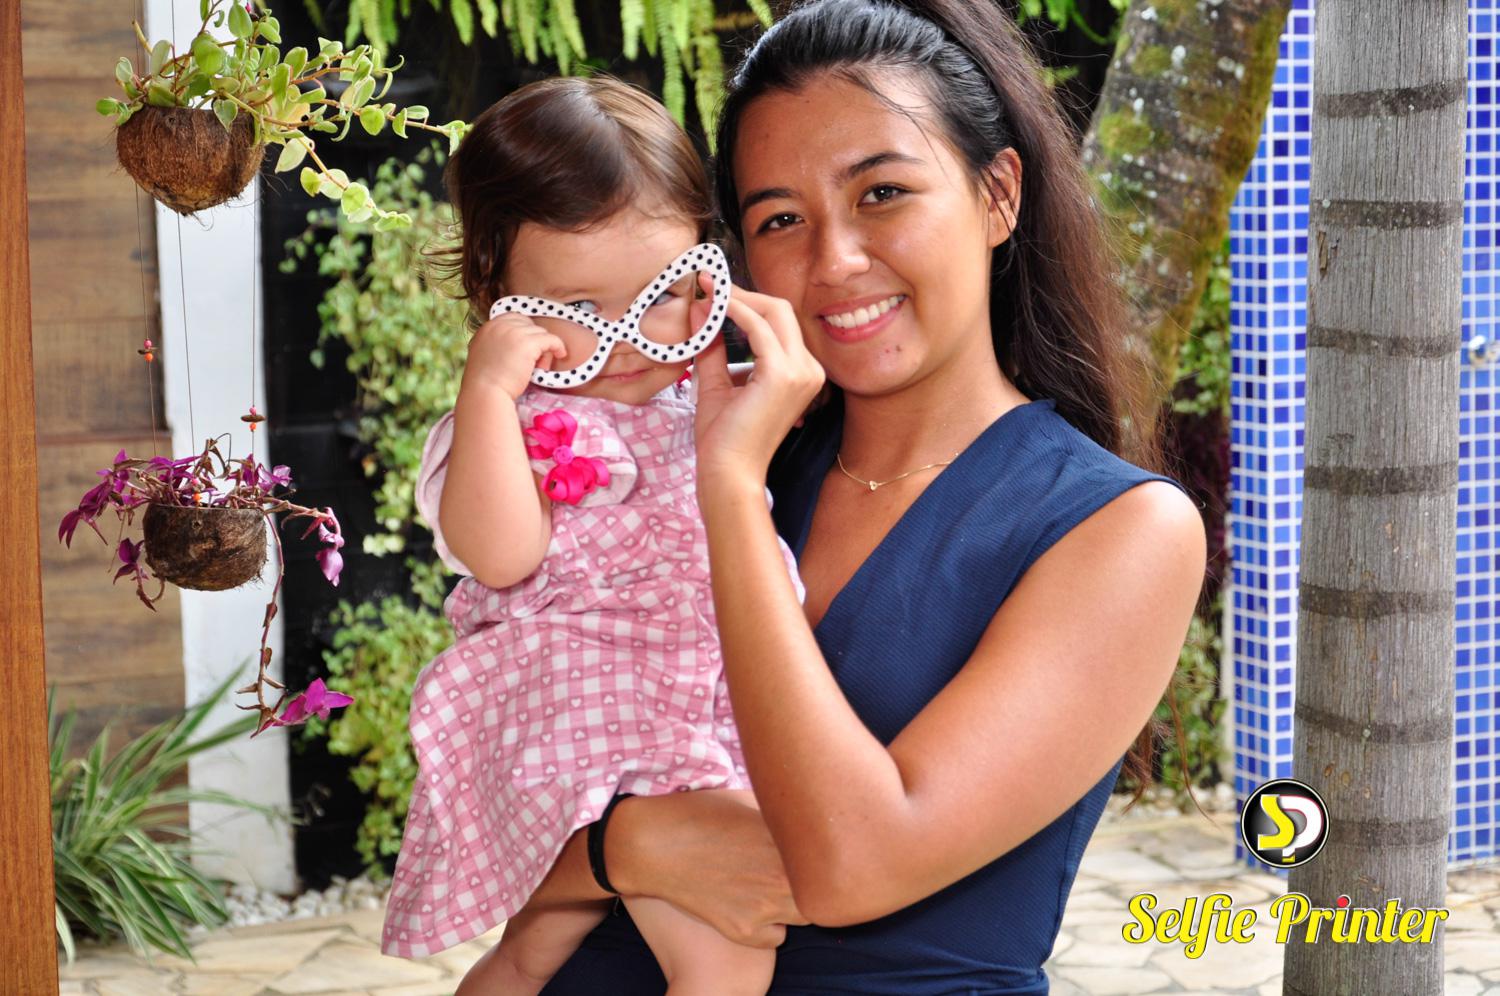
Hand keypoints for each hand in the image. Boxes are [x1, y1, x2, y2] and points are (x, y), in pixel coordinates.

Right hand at [462, 313, 567, 400]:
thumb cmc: (486, 383)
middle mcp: (500, 325)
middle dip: (534, 341)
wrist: (484, 393)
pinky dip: (557, 346)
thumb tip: (516, 344)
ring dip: (543, 349)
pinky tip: (560, 354)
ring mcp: (514, 332)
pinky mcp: (527, 343)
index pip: (515, 318)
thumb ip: (496, 343)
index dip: (526, 331)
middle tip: (533, 362)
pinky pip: (551, 339)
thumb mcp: (485, 354)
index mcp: (488, 327)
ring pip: (540, 333)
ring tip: (536, 368)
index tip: (530, 346)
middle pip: (529, 325)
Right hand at [609, 789, 807, 947]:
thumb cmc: (699, 812)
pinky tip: (752, 907)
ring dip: (797, 905)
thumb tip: (803, 812)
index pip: (832, 854)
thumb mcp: (748, 799)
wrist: (654, 844)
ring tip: (775, 888)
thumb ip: (782, 812)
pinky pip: (777, 938)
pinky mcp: (744, 931)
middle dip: (816, 881)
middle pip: (825, 891)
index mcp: (786, 840)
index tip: (817, 848)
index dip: (826, 852)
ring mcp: (764, 906)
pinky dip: (771, 927)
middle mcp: (781, 876)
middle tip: (797, 871)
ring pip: (806, 917)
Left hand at [692, 280, 824, 487]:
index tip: (715, 290)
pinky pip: (759, 328)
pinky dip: (735, 312)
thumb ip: (712, 347)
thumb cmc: (724, 439)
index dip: (748, 302)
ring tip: (707, 290)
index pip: (779, 323)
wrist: (727, 473)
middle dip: (744, 293)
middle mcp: (809, 370)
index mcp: (800, 373)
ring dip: (738, 298)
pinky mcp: (784, 375)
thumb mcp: (717, 383)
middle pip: (781, 310)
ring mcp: (801, 372)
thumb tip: (699, 308)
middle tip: (709, 282)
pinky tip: (713, 306)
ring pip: (774, 313)